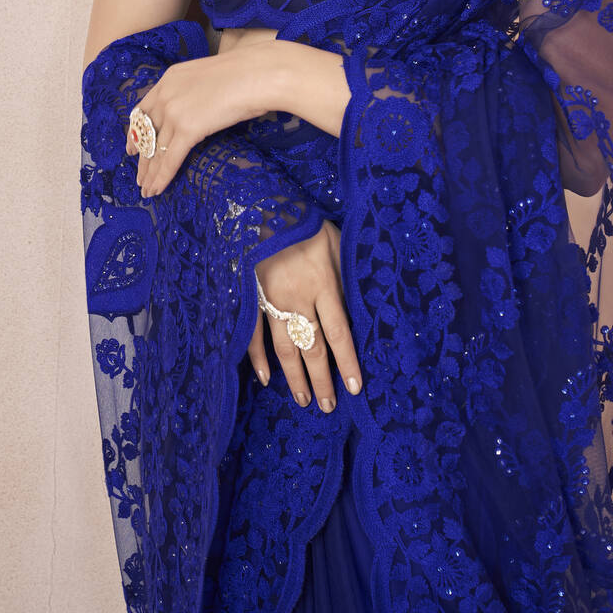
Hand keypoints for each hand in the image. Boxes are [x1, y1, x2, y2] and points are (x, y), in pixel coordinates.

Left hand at [125, 42, 275, 197]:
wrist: (257, 73)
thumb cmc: (245, 73)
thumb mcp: (208, 77)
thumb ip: (194, 93)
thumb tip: (197, 111)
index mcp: (169, 79)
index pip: (143, 111)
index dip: (136, 133)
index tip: (131, 148)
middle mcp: (165, 95)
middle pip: (146, 134)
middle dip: (142, 159)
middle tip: (138, 177)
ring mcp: (174, 112)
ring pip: (156, 150)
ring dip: (150, 173)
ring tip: (147, 190)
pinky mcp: (187, 129)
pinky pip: (170, 158)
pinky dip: (162, 177)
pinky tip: (157, 189)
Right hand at [248, 219, 362, 411]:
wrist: (258, 206)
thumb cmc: (304, 222)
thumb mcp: (336, 240)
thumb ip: (346, 271)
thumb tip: (361, 300)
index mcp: (323, 285)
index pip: (339, 333)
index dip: (348, 363)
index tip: (356, 388)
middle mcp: (298, 299)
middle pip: (312, 348)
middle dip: (322, 380)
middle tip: (329, 407)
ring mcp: (271, 301)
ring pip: (285, 348)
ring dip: (294, 377)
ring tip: (303, 400)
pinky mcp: (251, 298)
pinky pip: (255, 334)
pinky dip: (258, 358)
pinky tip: (265, 378)